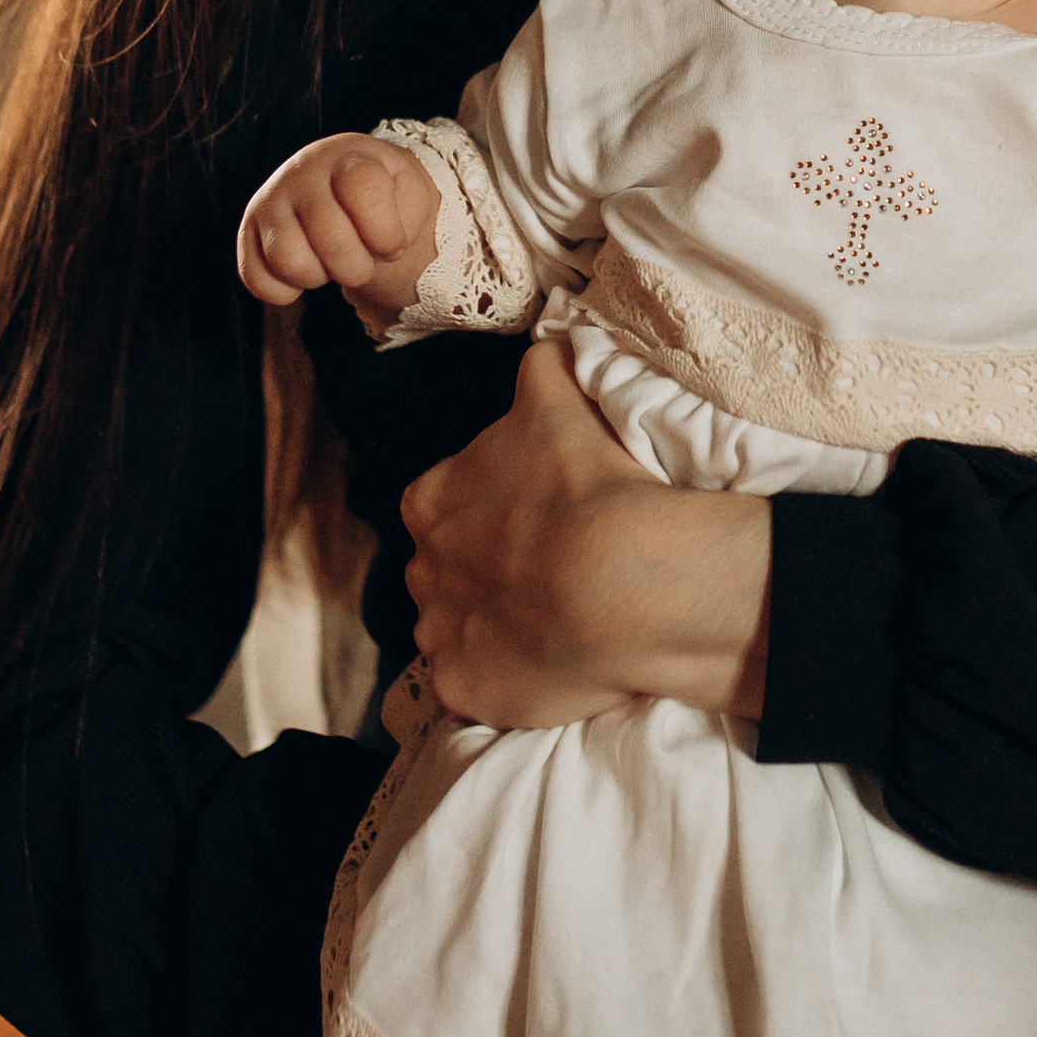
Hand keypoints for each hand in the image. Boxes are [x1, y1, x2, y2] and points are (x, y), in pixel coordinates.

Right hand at [239, 134, 439, 313]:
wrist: (346, 180)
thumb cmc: (383, 192)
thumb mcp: (409, 193)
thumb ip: (407, 215)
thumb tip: (383, 249)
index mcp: (348, 158)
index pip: (363, 191)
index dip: (385, 233)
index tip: (392, 244)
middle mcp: (302, 173)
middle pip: (330, 239)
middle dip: (356, 267)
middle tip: (361, 256)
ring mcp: (270, 201)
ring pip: (289, 262)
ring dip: (319, 276)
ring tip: (329, 259)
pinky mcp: (247, 231)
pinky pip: (257, 281)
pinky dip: (285, 292)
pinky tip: (305, 269)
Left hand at [403, 345, 770, 730]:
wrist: (615, 578)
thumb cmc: (587, 480)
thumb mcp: (557, 392)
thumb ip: (539, 371)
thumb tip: (543, 348)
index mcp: (429, 499)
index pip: (436, 505)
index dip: (481, 513)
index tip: (526, 521)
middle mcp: (420, 566)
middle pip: (441, 567)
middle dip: (478, 570)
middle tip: (541, 571)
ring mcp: (437, 632)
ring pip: (450, 627)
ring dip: (487, 625)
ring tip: (547, 623)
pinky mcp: (460, 688)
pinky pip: (470, 686)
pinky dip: (500, 677)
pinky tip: (544, 665)